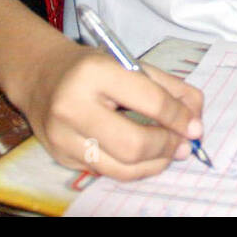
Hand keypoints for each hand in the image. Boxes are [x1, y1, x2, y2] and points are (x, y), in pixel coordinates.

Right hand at [9, 35, 204, 180]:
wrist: (39, 75)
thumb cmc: (91, 67)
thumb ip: (168, 88)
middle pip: (133, 145)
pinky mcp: (60, 157)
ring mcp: (63, 136)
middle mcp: (73, 106)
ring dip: (154, 164)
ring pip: (121, 169)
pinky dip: (132, 167)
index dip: (179, 118)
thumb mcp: (130, 64)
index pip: (150, 101)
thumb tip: (196, 119)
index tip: (195, 126)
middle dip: (166, 147)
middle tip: (183, 145)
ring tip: (168, 153)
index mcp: (95, 72)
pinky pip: (107, 171)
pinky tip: (142, 155)